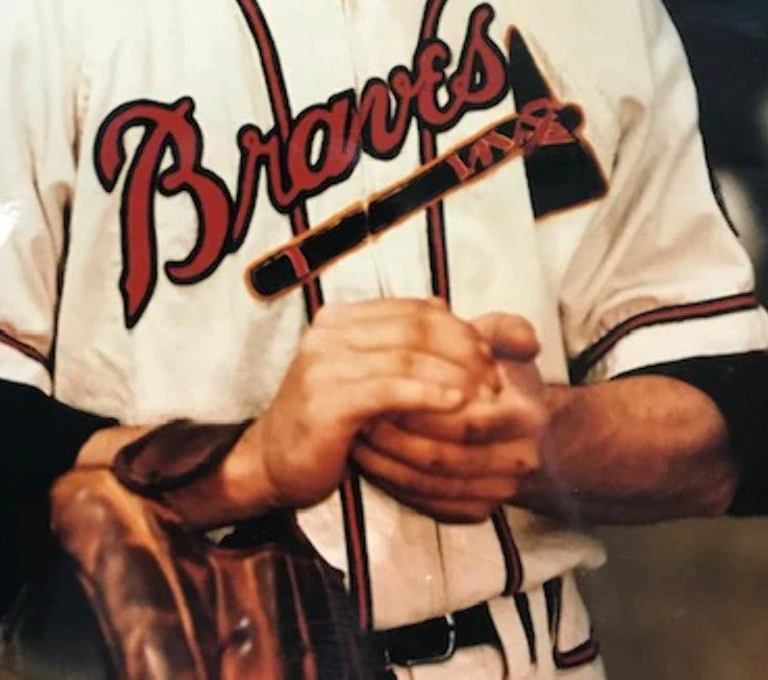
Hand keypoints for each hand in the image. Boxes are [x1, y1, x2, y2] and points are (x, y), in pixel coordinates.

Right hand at [235, 298, 498, 511]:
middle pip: (414, 327)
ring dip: (454, 373)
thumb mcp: (365, 374)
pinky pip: (389, 389)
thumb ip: (403, 343)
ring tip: (484, 394)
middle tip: (495, 375)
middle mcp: (329, 331)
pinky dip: (428, 393)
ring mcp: (323, 363)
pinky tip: (456, 404)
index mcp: (341, 318)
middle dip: (463, 349)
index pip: (413, 309)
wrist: (272, 462)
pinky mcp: (326, 399)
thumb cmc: (329, 422)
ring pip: (406, 356)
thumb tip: (442, 306)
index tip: (490, 352)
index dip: (458, 327)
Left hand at [350, 312, 548, 522]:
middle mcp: (518, 460)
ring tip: (355, 432)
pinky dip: (393, 482)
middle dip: (394, 437)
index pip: (466, 420)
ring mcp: (498, 490)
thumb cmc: (501, 380)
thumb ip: (506, 331)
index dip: (419, 405)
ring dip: (386, 460)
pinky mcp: (475, 509)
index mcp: (527, 417)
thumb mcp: (505, 347)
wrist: (517, 427)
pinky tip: (369, 458)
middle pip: (443, 457)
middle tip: (357, 414)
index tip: (381, 387)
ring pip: (430, 483)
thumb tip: (526, 341)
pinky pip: (428, 502)